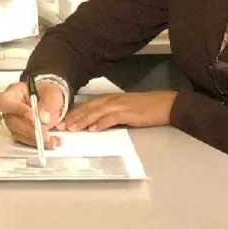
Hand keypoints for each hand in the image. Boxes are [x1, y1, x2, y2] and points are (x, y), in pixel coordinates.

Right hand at [0, 80, 65, 149]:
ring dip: (34, 139)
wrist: (52, 103)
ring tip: (50, 139)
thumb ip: (49, 103)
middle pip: (11, 121)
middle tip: (44, 133)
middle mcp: (11, 109)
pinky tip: (50, 141)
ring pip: (18, 133)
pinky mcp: (21, 132)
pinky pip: (26, 140)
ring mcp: (15, 122)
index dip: (17, 110)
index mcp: (14, 93)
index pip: (5, 102)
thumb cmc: (47, 93)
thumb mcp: (52, 93)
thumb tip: (43, 118)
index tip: (33, 116)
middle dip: (29, 130)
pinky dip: (38, 142)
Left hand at [60, 91, 176, 131]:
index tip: (63, 120)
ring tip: (73, 128)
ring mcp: (120, 105)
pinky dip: (102, 123)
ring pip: (97, 112)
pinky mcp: (129, 112)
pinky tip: (94, 129)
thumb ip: (111, 113)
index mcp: (111, 99)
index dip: (75, 113)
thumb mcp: (126, 108)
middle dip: (74, 117)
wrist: (167, 104)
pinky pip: (112, 118)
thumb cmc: (148, 107)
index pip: (88, 105)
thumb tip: (97, 123)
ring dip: (83, 121)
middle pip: (89, 108)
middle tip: (61, 125)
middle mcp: (113, 100)